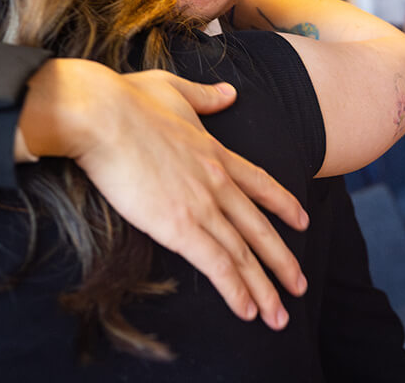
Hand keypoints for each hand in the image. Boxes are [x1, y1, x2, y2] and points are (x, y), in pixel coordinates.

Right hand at [20, 59, 308, 329]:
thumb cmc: (125, 99)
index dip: (283, 204)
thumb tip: (229, 92)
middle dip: (282, 261)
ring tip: (279, 316)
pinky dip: (235, 290)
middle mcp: (216, 181)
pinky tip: (248, 310)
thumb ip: (204, 95)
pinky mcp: (178, 225)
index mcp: (214, 150)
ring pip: (243, 254)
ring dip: (264, 289)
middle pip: (259, 228)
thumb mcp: (173, 88)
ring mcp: (200, 204)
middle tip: (301, 286)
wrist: (100, 114)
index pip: (259, 183)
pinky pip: (216, 264)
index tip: (303, 222)